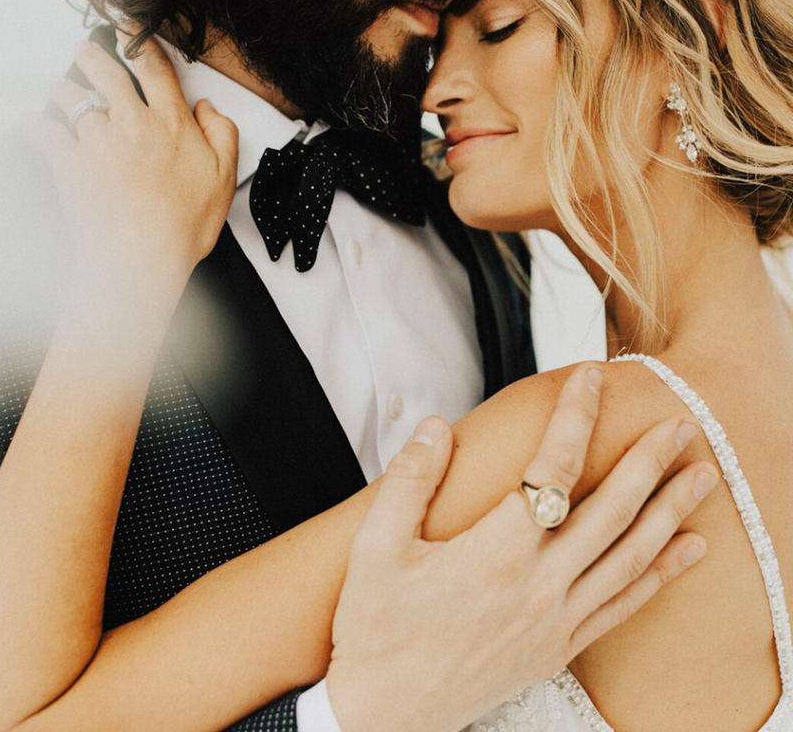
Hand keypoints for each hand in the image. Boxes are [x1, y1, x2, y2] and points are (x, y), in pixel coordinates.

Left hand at [20, 33, 238, 283]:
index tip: (129, 27)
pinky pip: (46, 134)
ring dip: (65, 88)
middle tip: (85, 47)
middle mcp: (131, 123)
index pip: (154, 67)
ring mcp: (97, 141)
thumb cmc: (181, 224)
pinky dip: (35, 124)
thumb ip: (222, 134)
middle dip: (93, 54)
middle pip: (107, 73)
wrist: (140, 256)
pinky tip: (29, 120)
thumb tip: (209, 110)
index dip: (140, 40)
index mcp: (170, 123)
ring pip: (74, 100)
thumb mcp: (223, 177)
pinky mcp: (70, 164)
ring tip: (59, 84)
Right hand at [325, 364, 716, 731]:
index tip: (588, 378)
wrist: (383, 711)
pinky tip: (685, 552)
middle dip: (649, 461)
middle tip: (680, 424)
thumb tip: (434, 427)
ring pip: (630, 556)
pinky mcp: (558, 647)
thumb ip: (409, 480)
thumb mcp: (375, 547)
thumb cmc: (376, 629)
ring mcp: (554, 620)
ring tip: (701, 477)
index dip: (574, 417)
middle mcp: (536, 587)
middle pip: (610, 511)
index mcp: (493, 555)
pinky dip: (661, 575)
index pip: (548, 469)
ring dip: (670, 512)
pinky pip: (623, 605)